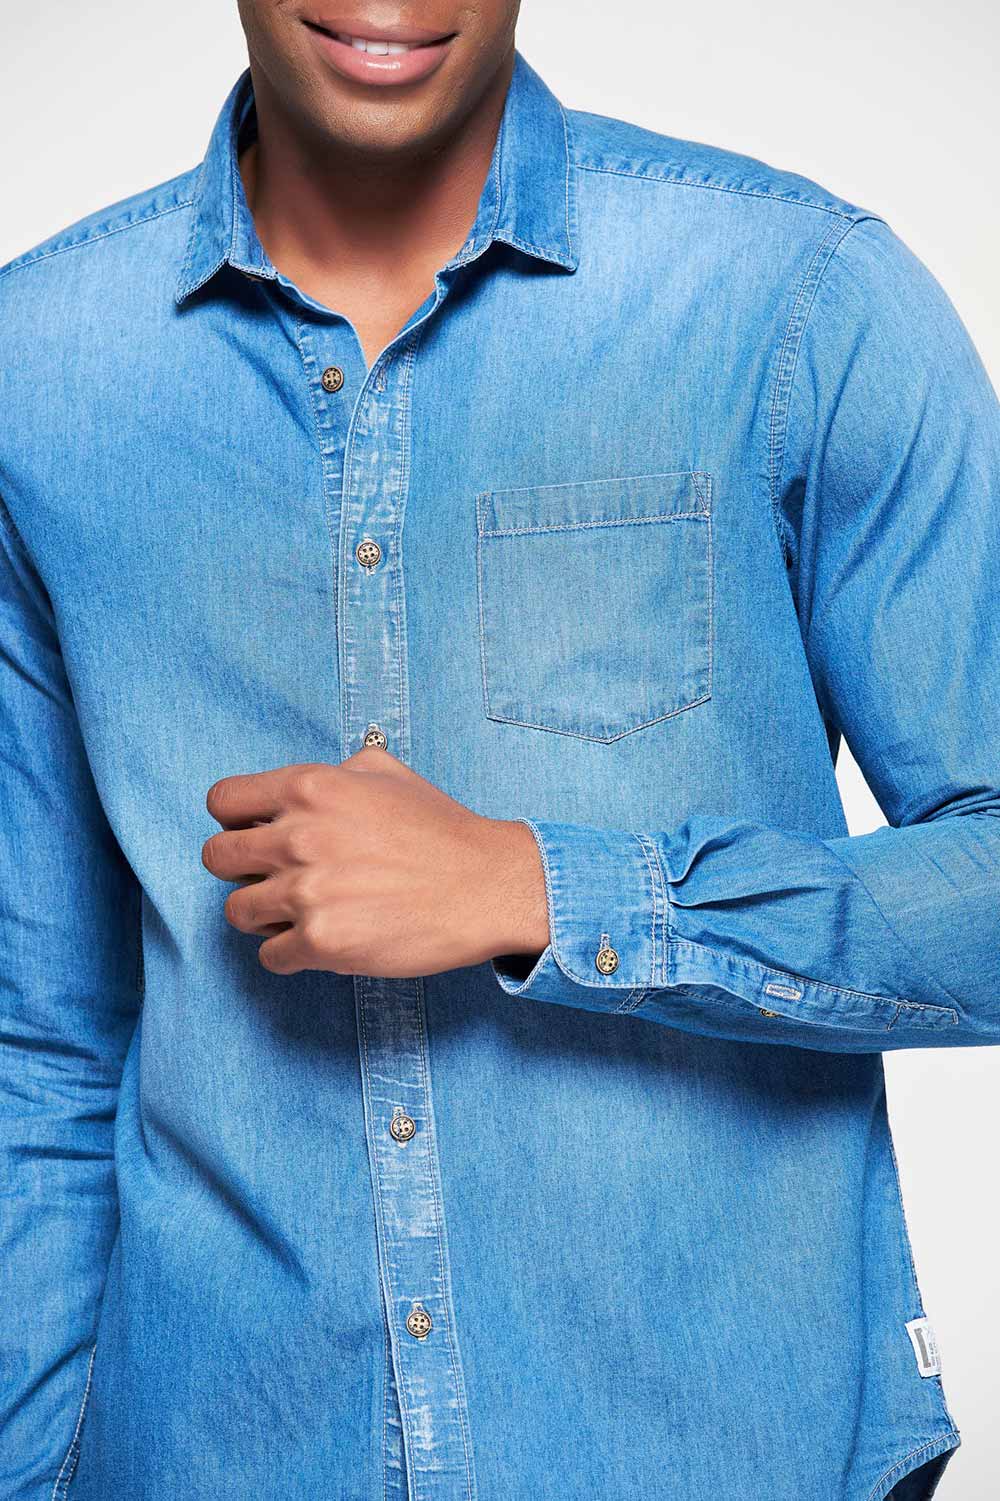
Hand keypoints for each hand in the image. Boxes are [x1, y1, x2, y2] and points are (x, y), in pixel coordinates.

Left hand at [201, 746, 549, 976]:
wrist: (487, 885)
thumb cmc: (441, 830)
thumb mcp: (387, 772)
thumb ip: (333, 772)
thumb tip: (300, 786)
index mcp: (309, 787)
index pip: (222, 801)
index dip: (235, 820)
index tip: (255, 834)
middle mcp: (299, 836)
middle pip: (217, 858)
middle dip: (241, 869)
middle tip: (275, 879)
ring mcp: (307, 892)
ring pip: (236, 912)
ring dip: (264, 916)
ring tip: (300, 914)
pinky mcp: (322, 943)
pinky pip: (270, 956)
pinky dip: (290, 954)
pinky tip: (322, 941)